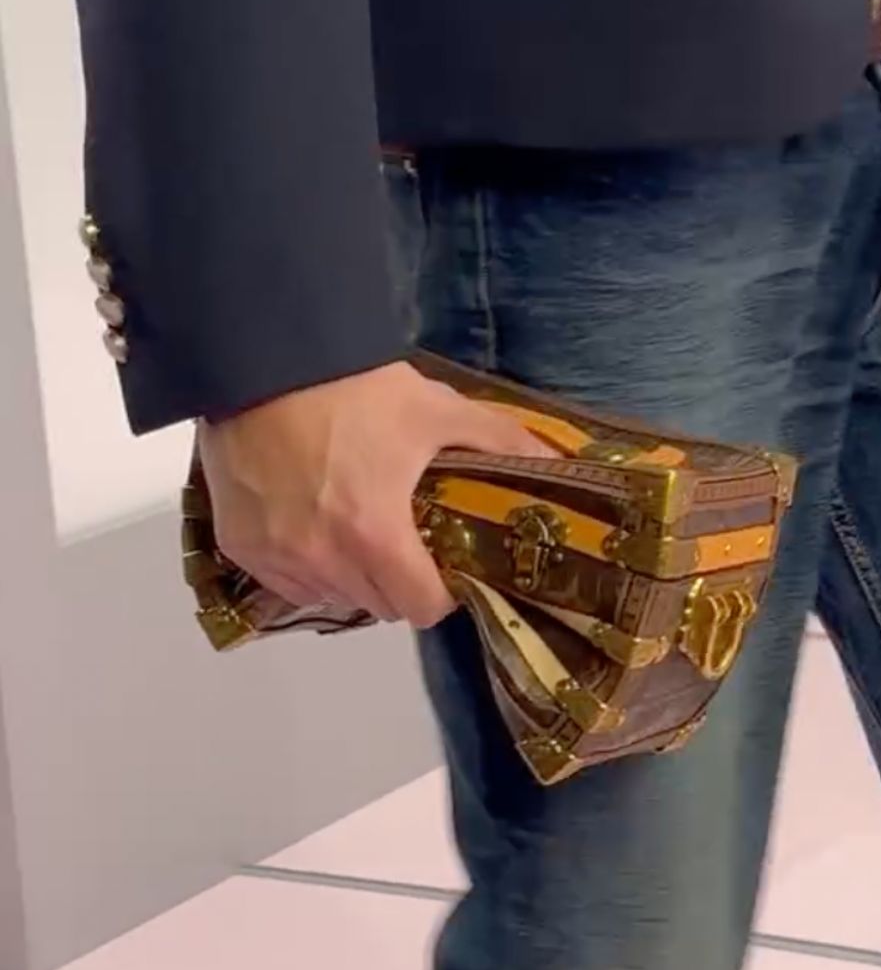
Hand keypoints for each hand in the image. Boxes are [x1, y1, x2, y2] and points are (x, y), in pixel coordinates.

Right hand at [198, 362, 555, 628]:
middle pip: (378, 605)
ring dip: (349, 576)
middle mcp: (323, 561)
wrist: (264, 361)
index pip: (422, 608)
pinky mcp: (239, 547)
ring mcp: (276, 558)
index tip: (444, 563)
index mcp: (376, 536)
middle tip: (403, 537)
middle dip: (398, 581)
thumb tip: (551, 460)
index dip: (441, 590)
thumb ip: (498, 440)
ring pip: (330, 597)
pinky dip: (303, 566)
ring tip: (355, 526)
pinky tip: (312, 523)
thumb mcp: (434, 410)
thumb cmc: (352, 389)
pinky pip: (284, 582)